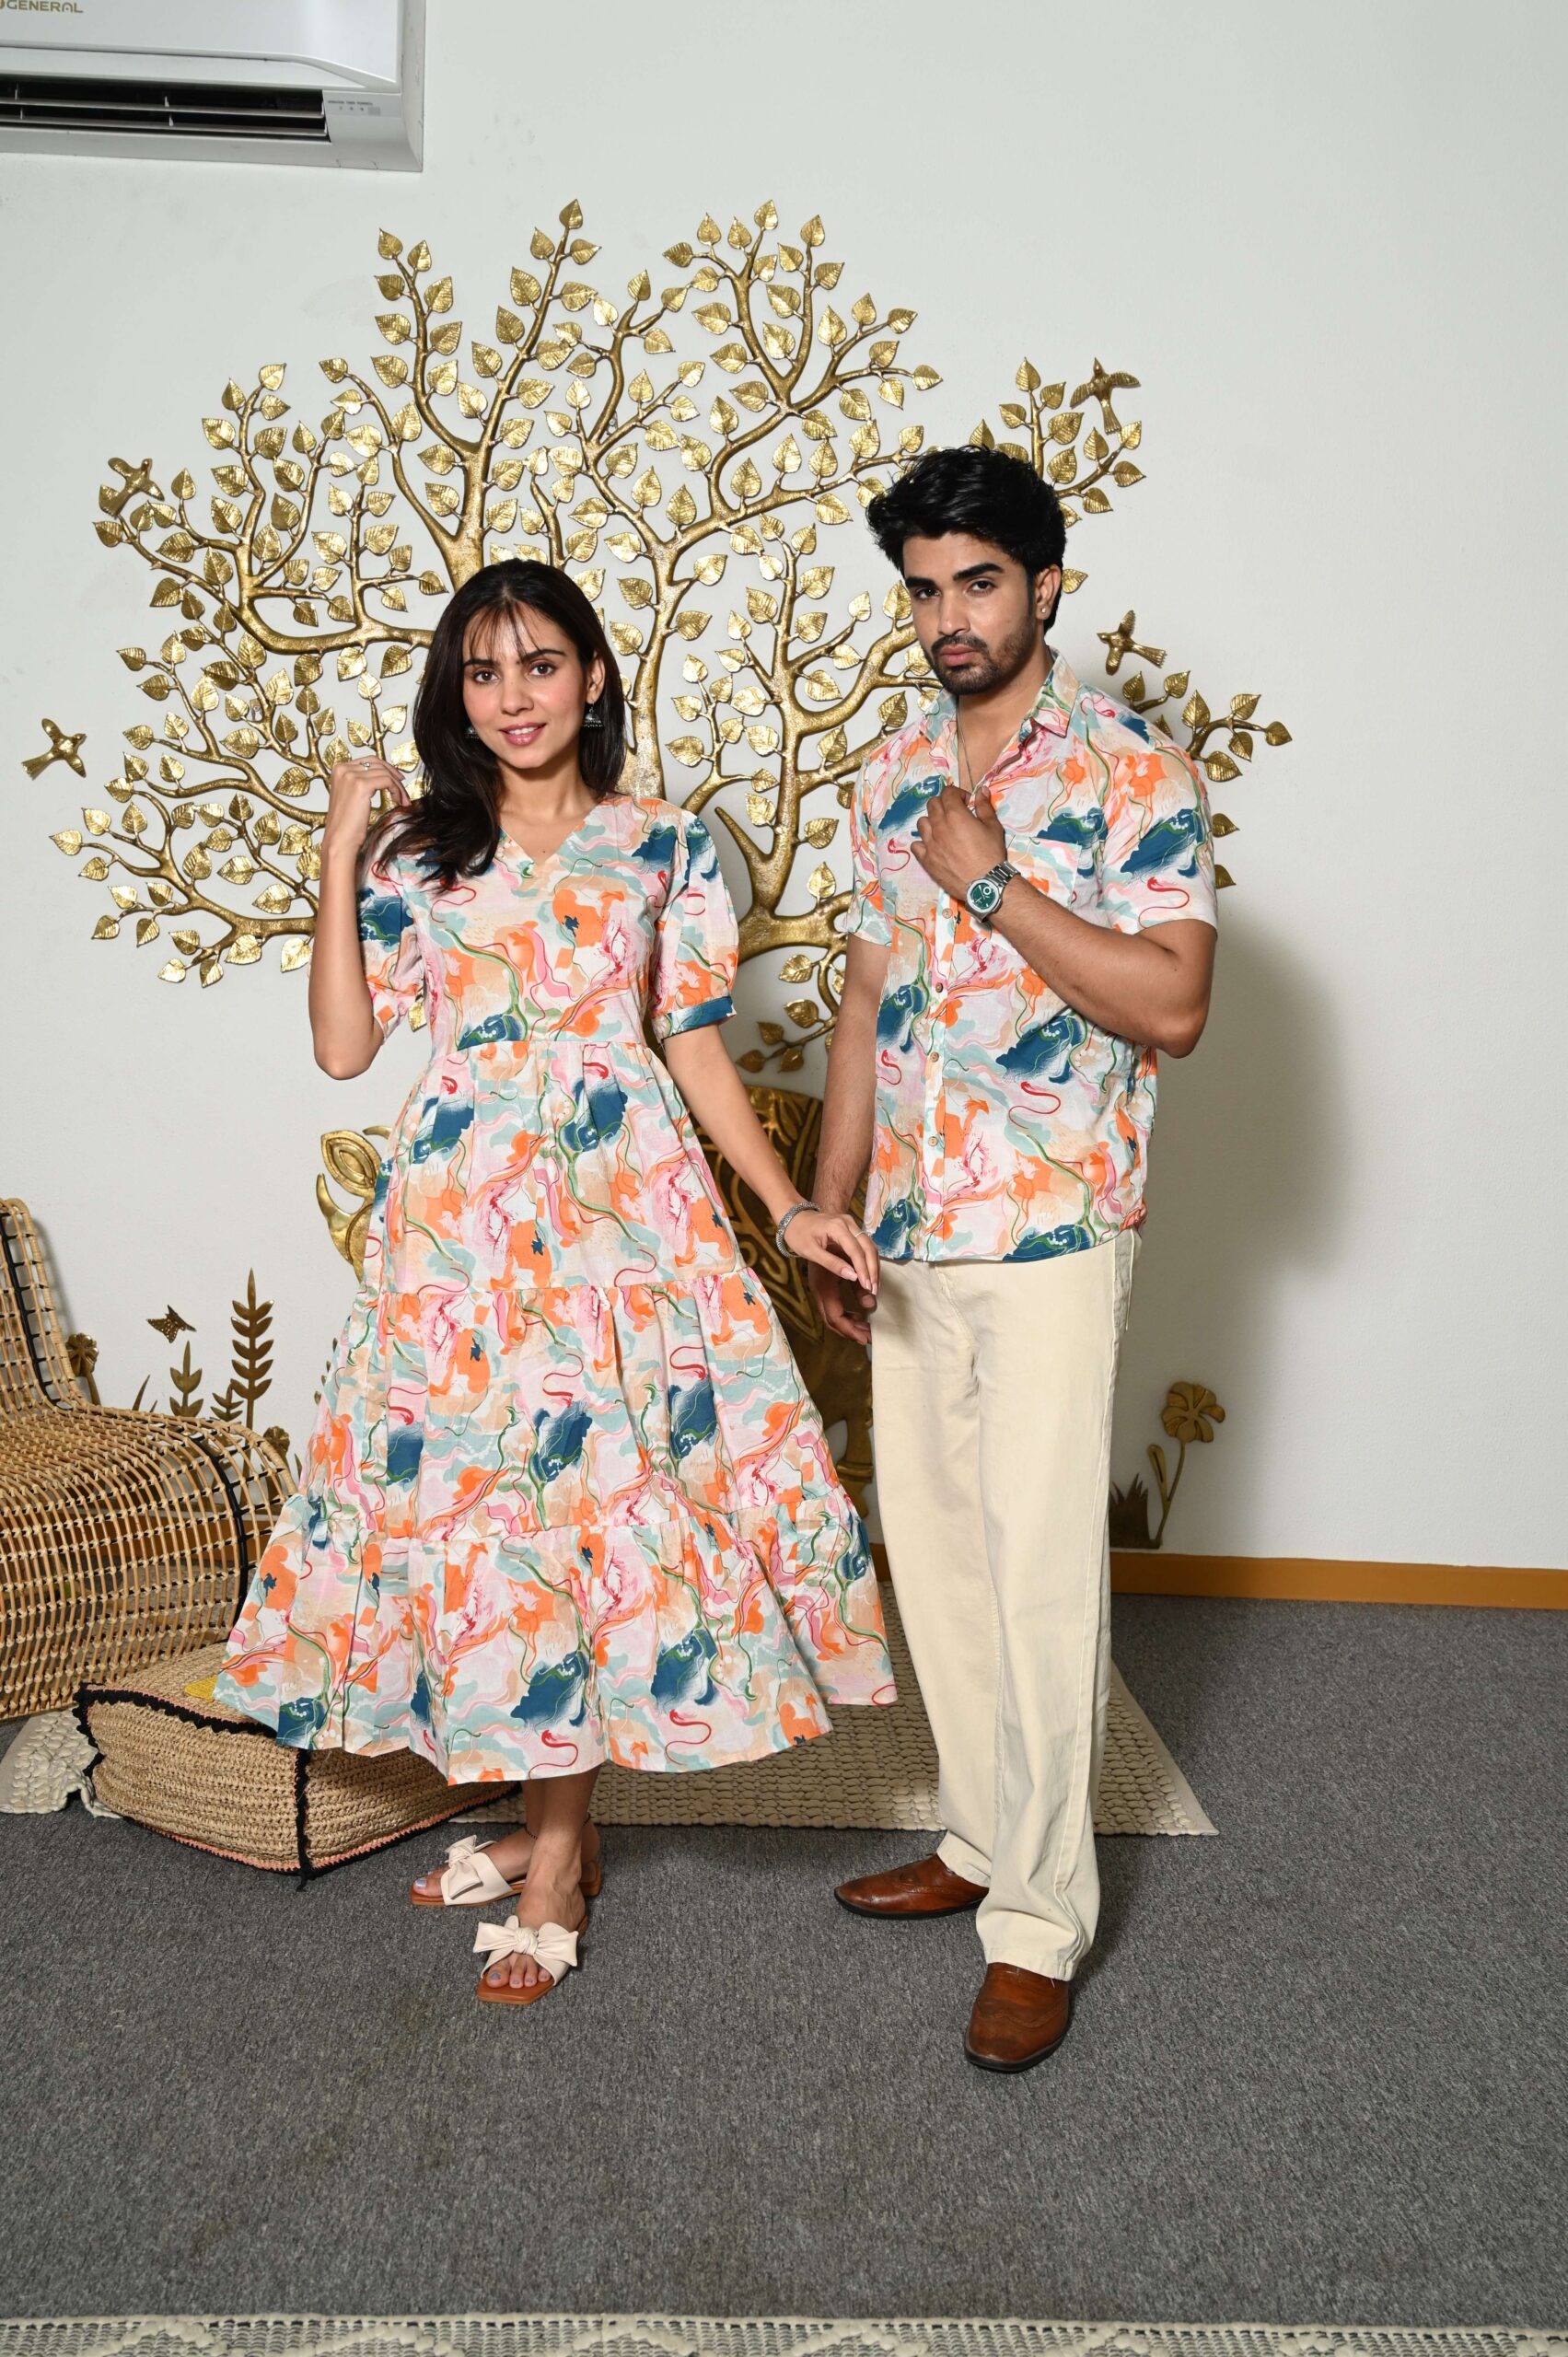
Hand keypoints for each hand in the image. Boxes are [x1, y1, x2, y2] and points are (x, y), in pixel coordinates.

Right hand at [323, 756, 408, 856]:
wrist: (340, 839)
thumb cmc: (346, 823)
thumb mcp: (352, 795)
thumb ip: (362, 781)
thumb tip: (383, 775)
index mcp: (339, 769)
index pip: (369, 760)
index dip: (386, 768)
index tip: (397, 779)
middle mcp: (343, 769)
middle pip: (377, 764)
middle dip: (394, 776)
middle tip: (403, 790)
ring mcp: (351, 776)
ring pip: (384, 773)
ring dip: (398, 786)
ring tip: (402, 799)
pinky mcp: (360, 785)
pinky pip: (387, 781)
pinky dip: (397, 789)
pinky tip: (399, 800)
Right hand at [803, 1223, 878, 1348]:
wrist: (802, 1223)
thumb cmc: (823, 1237)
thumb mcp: (843, 1255)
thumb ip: (856, 1279)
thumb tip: (870, 1300)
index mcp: (822, 1286)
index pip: (836, 1316)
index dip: (852, 1328)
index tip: (868, 1334)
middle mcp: (818, 1291)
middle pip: (833, 1321)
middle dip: (852, 1330)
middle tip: (869, 1336)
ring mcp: (818, 1289)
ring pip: (832, 1316)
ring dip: (849, 1324)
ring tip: (865, 1328)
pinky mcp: (822, 1286)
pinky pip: (833, 1307)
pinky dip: (845, 1314)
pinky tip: (856, 1314)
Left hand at [910, 783, 1005, 902]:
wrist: (984, 883)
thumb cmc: (991, 854)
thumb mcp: (993, 827)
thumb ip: (985, 807)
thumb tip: (981, 791)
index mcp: (955, 814)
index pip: (947, 792)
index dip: (957, 794)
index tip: (966, 803)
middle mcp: (939, 826)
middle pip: (932, 804)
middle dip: (944, 804)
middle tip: (954, 814)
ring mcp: (930, 843)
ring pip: (921, 822)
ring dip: (931, 821)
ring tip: (942, 829)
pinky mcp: (926, 859)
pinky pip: (916, 845)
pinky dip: (923, 843)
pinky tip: (933, 846)